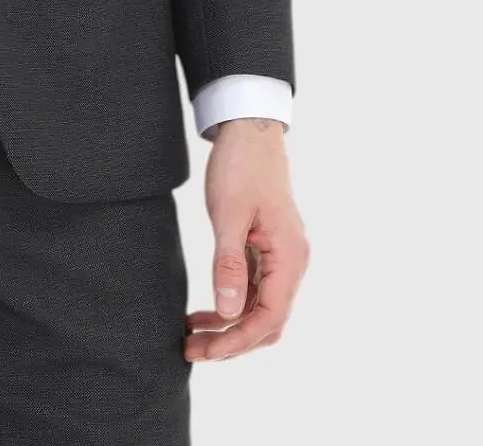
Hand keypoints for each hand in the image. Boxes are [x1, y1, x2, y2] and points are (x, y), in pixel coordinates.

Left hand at [185, 118, 308, 362]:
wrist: (248, 131)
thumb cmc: (241, 167)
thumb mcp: (229, 214)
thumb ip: (229, 263)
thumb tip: (229, 312)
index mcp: (289, 257)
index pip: (269, 317)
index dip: (238, 341)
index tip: (206, 352)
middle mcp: (291, 262)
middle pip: (267, 321)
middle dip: (231, 341)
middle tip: (191, 351)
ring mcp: (280, 257)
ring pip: (259, 309)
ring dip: (229, 327)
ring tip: (192, 338)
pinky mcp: (266, 250)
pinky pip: (253, 290)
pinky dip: (231, 305)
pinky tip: (204, 312)